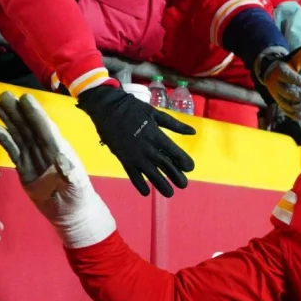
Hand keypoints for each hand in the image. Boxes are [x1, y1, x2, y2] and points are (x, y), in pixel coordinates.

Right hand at [0, 91, 117, 248]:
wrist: (69, 213)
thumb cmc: (77, 197)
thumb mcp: (75, 185)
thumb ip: (69, 173)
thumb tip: (62, 159)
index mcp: (59, 149)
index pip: (45, 129)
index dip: (35, 114)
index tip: (25, 99)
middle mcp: (45, 149)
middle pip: (29, 127)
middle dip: (17, 111)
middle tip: (4, 94)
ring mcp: (34, 157)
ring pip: (19, 135)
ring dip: (9, 120)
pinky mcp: (24, 168)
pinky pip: (13, 150)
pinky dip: (4, 140)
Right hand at [76, 84, 195, 196]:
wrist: (108, 107)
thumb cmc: (133, 108)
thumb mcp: (156, 113)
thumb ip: (175, 125)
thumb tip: (193, 132)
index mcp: (156, 135)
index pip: (174, 152)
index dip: (183, 161)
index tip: (190, 168)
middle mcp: (148, 148)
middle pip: (165, 166)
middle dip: (176, 176)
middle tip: (184, 185)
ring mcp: (135, 155)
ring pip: (151, 174)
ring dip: (161, 185)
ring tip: (170, 193)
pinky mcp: (123, 158)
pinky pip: (133, 175)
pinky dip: (139, 184)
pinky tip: (146, 192)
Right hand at [254, 47, 300, 120]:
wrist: (272, 73)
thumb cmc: (285, 66)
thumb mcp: (292, 59)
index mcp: (279, 72)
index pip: (285, 75)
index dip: (293, 78)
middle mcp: (276, 85)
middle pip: (285, 92)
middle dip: (295, 94)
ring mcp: (277, 95)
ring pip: (284, 103)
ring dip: (294, 107)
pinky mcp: (279, 102)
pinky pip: (284, 110)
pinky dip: (292, 114)